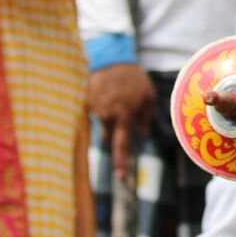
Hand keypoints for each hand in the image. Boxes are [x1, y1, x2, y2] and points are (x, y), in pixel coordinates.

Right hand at [87, 62, 156, 176]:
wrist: (111, 59)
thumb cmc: (133, 77)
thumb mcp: (148, 95)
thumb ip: (146, 116)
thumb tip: (144, 133)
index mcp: (124, 115)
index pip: (121, 144)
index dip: (121, 161)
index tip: (121, 177)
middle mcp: (107, 115)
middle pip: (110, 131)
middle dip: (116, 124)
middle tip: (123, 103)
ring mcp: (95, 109)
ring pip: (103, 120)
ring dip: (109, 111)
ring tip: (116, 93)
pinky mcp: (86, 102)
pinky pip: (95, 110)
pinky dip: (101, 104)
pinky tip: (106, 91)